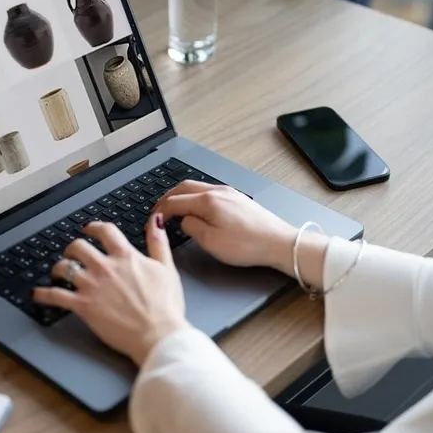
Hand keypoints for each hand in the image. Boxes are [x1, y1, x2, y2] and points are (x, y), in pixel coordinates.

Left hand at [33, 215, 188, 365]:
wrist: (158, 334)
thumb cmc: (165, 307)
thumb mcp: (167, 268)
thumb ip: (158, 243)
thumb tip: (154, 221)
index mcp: (126, 257)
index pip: (105, 231)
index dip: (94, 227)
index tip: (89, 228)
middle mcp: (105, 267)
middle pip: (78, 246)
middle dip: (73, 248)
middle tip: (72, 252)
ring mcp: (92, 286)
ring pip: (64, 267)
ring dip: (58, 268)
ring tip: (58, 272)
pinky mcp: (83, 306)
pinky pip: (55, 296)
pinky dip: (43, 294)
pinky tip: (37, 294)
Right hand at [154, 181, 329, 284]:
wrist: (279, 243)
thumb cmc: (248, 245)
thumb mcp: (211, 242)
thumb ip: (192, 228)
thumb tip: (183, 220)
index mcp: (208, 201)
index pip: (175, 200)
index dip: (161, 210)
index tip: (153, 217)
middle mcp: (218, 191)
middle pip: (185, 187)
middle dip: (168, 197)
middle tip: (158, 209)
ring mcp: (230, 193)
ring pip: (198, 188)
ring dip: (182, 196)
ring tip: (174, 208)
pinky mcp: (238, 199)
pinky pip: (209, 192)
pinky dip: (196, 197)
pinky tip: (196, 208)